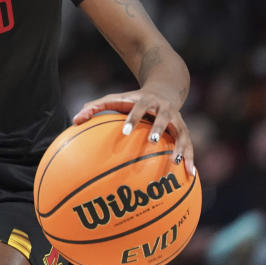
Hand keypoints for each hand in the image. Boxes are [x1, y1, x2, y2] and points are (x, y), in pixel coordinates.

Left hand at [72, 85, 194, 176]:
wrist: (165, 89)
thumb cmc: (132, 98)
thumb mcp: (115, 98)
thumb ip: (94, 107)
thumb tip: (74, 120)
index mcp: (145, 101)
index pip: (138, 108)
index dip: (132, 119)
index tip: (124, 131)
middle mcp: (163, 109)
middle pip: (163, 118)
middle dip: (159, 129)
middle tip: (152, 142)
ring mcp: (176, 120)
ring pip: (182, 133)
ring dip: (181, 147)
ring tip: (176, 162)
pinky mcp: (184, 130)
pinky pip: (190, 146)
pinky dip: (191, 159)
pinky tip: (191, 175)